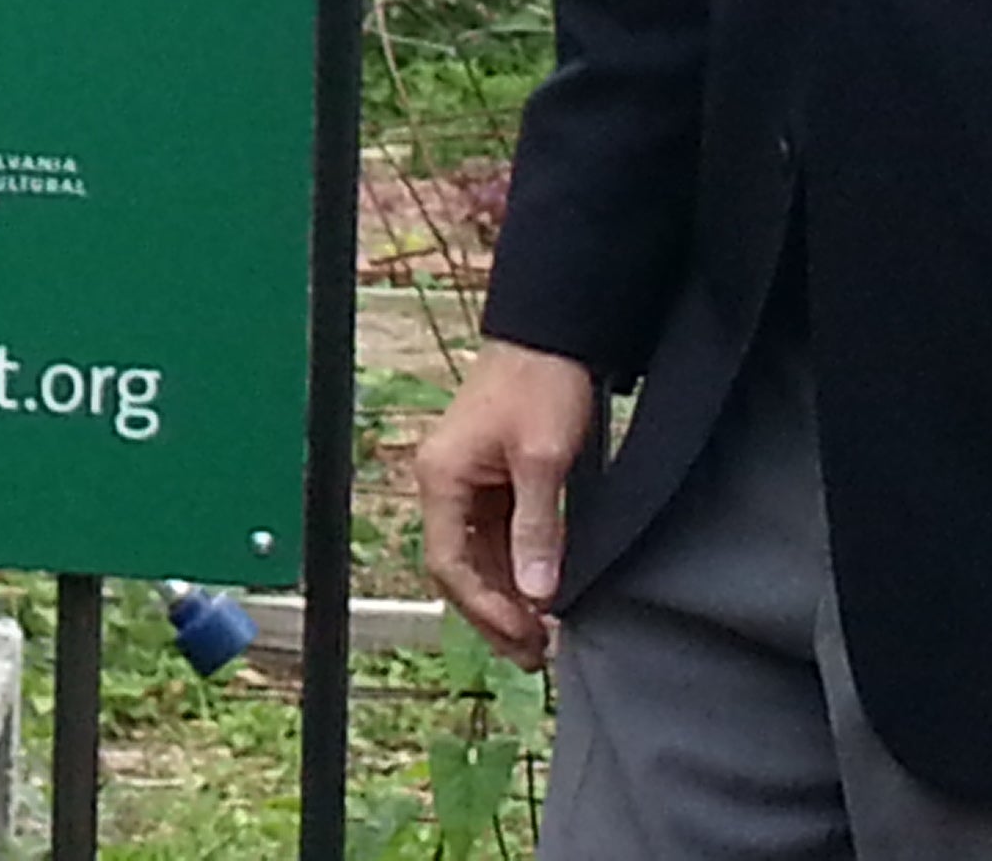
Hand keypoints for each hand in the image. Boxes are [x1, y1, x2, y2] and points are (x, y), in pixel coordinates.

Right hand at [416, 339, 596, 666]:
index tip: (526, 636)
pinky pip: (496, 539)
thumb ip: (537, 529)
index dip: (485, 607)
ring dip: (506, 598)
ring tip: (543, 639)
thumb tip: (537, 594)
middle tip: (535, 655)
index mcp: (441, 477)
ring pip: (477, 557)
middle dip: (493, 614)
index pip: (449, 562)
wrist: (550, 337)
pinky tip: (543, 597)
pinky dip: (516, 571)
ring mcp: (466, 482)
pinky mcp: (491, 480)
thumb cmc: (539, 385)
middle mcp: (444, 484)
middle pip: (458, 567)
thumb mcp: (544, 459)